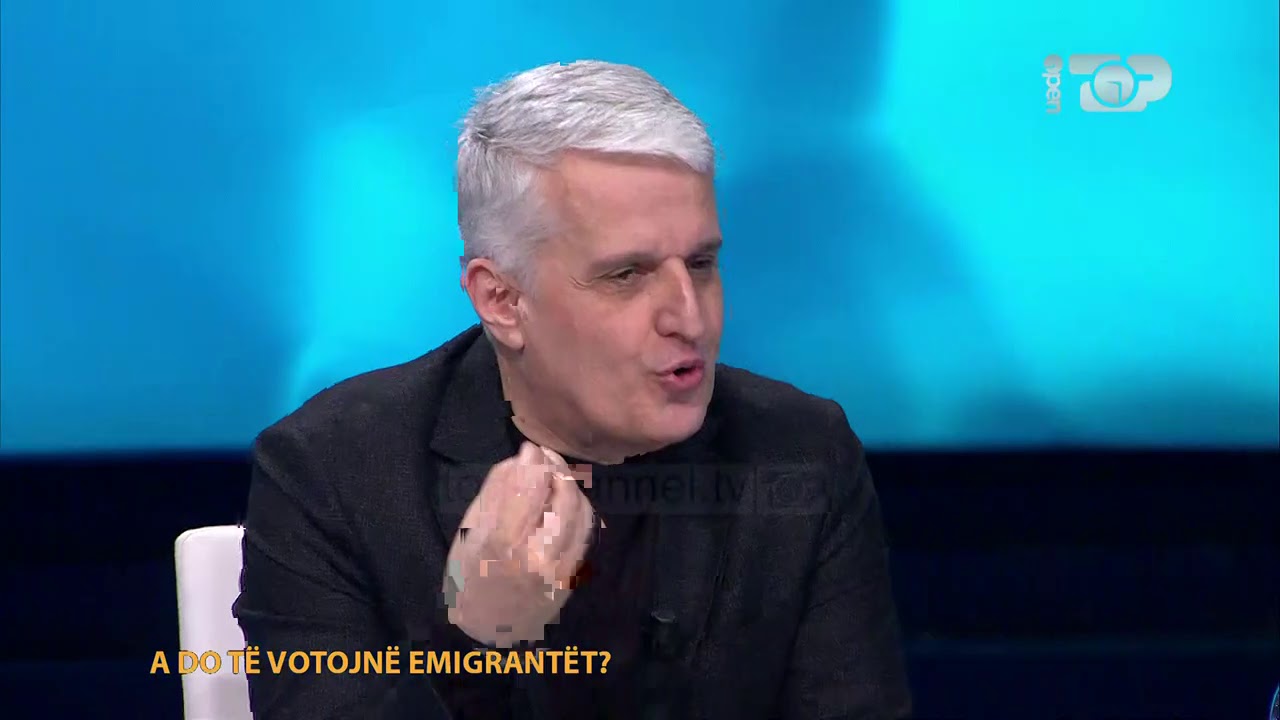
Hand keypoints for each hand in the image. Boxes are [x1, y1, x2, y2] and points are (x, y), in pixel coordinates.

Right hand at [443, 441, 595, 646]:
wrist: (488, 631)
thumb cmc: (469, 577)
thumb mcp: (470, 531)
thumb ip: (497, 491)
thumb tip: (524, 456)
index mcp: (502, 544)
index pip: (530, 487)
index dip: (532, 461)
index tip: (529, 449)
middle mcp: (538, 556)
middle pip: (562, 495)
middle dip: (555, 467)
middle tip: (543, 456)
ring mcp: (562, 568)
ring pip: (580, 509)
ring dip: (568, 484)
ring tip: (552, 475)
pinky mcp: (575, 575)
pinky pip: (586, 529)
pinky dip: (578, 506)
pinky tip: (563, 500)